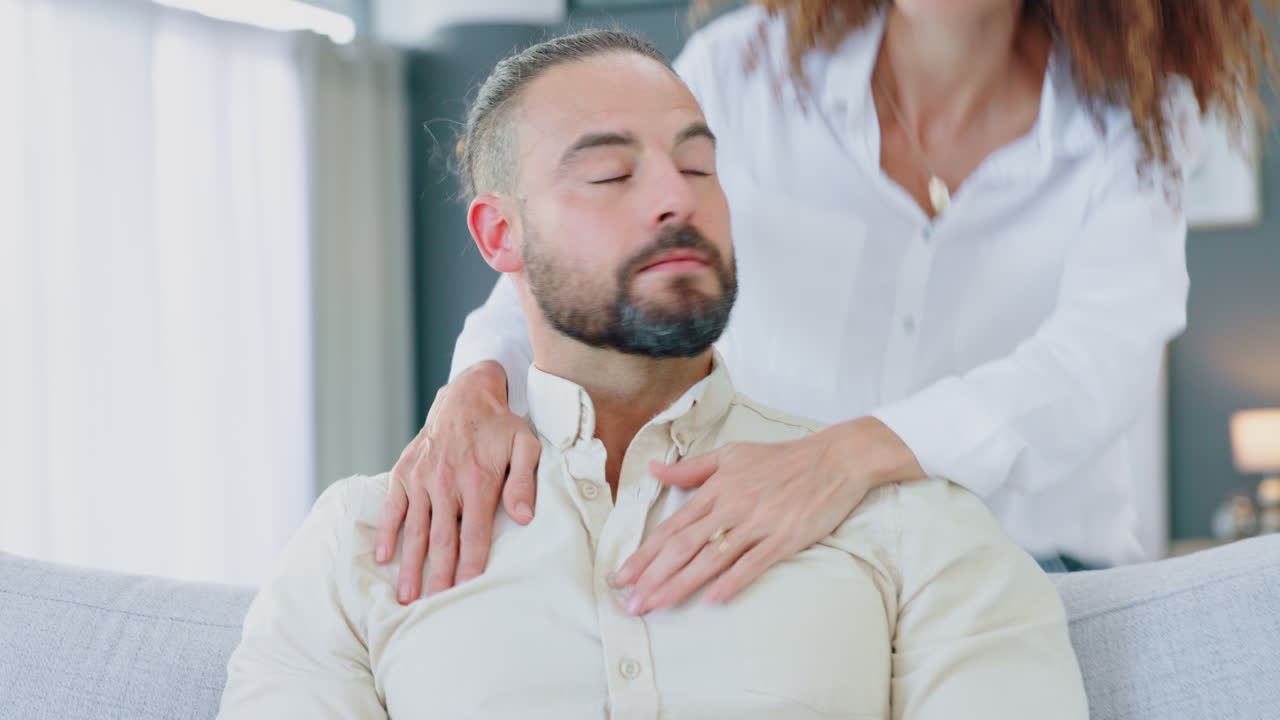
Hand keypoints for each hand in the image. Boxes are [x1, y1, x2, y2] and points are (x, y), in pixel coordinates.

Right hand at [376, 360, 541, 603]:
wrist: (466, 396)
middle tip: (433, 609)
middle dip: (438, 576)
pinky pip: (393, 508)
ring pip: (416, 529)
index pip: (474, 532)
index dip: (471, 564)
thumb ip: (524, 482)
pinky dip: (387, 533)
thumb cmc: (501, 427)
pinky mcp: (404, 473)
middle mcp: (446, 482)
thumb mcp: (525, 446)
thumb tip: (524, 518)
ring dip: (410, 565)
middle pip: (443, 539)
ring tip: (407, 597)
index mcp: (478, 480)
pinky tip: (383, 559)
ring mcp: (422, 478)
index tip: (467, 591)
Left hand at [613, 417, 922, 613]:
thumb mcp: (731, 454)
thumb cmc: (782, 458)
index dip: (646, 552)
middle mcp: (731, 505)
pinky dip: (733, 580)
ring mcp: (758, 522)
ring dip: (682, 583)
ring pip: (712, 557)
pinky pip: (754, 562)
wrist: (834, 459)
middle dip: (654, 575)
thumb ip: (691, 468)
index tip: (623, 575)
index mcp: (717, 488)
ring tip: (658, 604)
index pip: (673, 526)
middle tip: (631, 602)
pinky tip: (713, 599)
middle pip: (684, 545)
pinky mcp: (785, 537)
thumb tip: (654, 470)